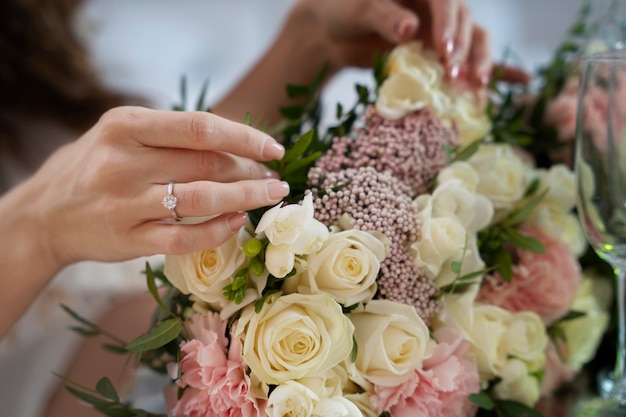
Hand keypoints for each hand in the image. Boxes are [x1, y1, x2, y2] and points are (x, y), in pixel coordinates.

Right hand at [21, 106, 288, 266]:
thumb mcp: (122, 134)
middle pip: (207, 164)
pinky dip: (218, 230)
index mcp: (125, 125)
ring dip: (246, 198)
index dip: (245, 138)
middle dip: (250, 171)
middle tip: (274, 177)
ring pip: (202, 199)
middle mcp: (123, 162)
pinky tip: (238, 222)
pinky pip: (185, 237)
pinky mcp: (128, 240)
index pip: (200, 127)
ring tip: (271, 195)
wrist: (44, 215)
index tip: (273, 148)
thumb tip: (237, 142)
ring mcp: (125, 203)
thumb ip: (170, 134)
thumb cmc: (94, 166)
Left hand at [294, 0, 490, 86]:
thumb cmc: (344, 9)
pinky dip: (497, 70)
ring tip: (477, 89)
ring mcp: (443, 31)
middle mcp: (439, 9)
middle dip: (465, 52)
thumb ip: (384, 16)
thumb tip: (410, 29)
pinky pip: (472, 60)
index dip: (449, 26)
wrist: (334, 29)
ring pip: (475, 44)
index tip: (445, 51)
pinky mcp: (440, 54)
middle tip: (456, 78)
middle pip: (468, 25)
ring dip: (480, 65)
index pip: (447, 2)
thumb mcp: (360, 8)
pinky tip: (522, 81)